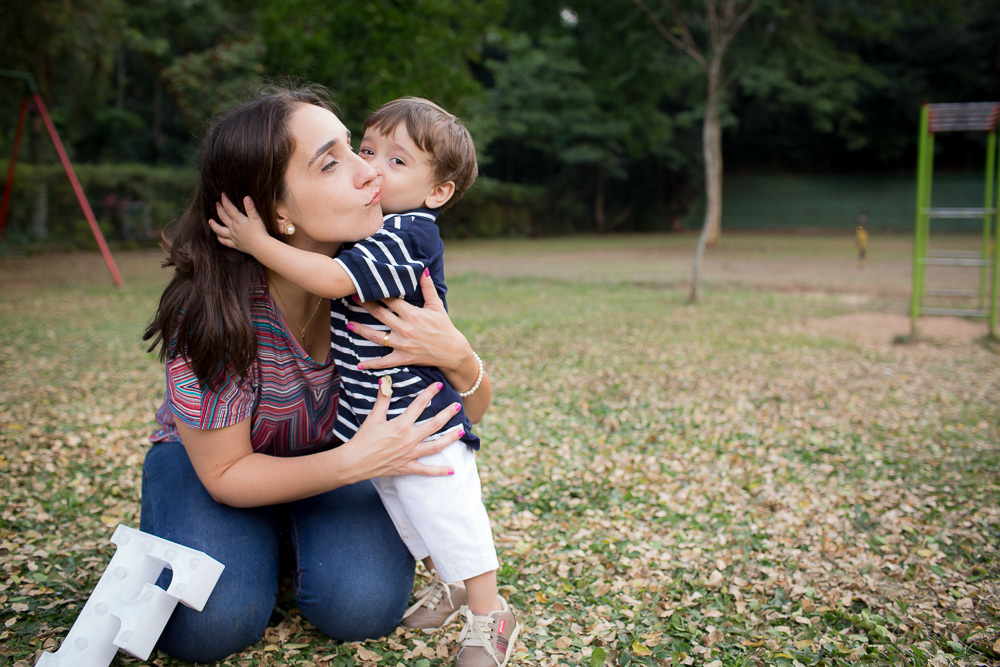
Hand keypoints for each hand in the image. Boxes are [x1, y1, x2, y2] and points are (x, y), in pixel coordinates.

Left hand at [208, 194, 269, 254]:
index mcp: (238, 220)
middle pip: (223, 217)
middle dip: (219, 209)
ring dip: (214, 225)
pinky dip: (220, 238)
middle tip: (217, 204)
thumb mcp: (256, 218)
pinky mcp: (235, 244)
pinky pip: (225, 242)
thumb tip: (246, 197)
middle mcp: (233, 228)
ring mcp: (233, 237)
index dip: (225, 200)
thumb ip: (250, 208)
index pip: (229, 208)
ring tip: (210, 221)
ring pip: (220, 230)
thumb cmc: (260, 232)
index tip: (222, 195)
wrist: (261, 247)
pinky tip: (218, 236)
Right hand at [349, 379, 463, 476]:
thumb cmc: (362, 439)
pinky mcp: (407, 467)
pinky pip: (426, 470)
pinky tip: (451, 471)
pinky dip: (439, 471)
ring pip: (436, 446)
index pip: (419, 405)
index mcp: (401, 425)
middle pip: (434, 425)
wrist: (353, 463)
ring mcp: (409, 454)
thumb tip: (385, 381)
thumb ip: (382, 399)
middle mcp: (409, 439)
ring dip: (450, 438)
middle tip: (458, 406)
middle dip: (447, 414)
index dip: (429, 393)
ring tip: (461, 432)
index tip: (438, 385)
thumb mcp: (373, 417)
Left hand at [351, 269, 471, 372]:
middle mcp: (405, 329)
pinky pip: (384, 362)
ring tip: (349, 324)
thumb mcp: (437, 306)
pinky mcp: (403, 358)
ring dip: (361, 330)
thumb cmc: (444, 327)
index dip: (377, 292)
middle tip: (352, 297)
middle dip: (365, 305)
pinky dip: (372, 364)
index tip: (366, 285)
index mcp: (413, 314)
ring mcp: (402, 344)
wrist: (452, 352)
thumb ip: (428, 287)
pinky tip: (359, 364)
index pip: (390, 300)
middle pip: (380, 314)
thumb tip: (422, 269)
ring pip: (377, 336)